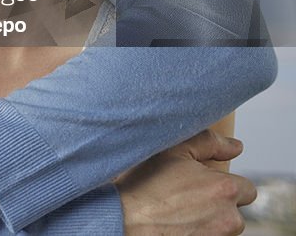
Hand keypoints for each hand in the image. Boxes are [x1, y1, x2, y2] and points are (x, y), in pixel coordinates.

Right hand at [117, 130, 256, 235]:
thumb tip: (235, 146)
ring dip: (209, 219)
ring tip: (179, 210)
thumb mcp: (173, 150)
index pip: (247, 188)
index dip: (223, 183)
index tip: (202, 182)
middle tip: (188, 196)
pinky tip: (177, 223)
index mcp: (226, 189)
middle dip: (219, 204)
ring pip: (223, 227)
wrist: (124, 218)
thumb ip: (209, 142)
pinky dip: (198, 231)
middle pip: (235, 211)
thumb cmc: (145, 184)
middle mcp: (229, 218)